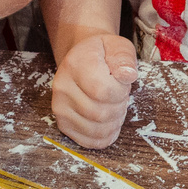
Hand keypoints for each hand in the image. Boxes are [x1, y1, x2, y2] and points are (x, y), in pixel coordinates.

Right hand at [50, 32, 139, 148]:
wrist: (82, 60)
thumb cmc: (104, 55)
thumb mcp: (118, 47)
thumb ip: (124, 58)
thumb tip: (128, 75)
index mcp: (75, 64)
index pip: (102, 91)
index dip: (120, 92)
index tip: (122, 83)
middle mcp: (62, 87)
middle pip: (100, 114)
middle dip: (119, 107)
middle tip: (120, 95)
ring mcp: (60, 107)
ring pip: (96, 130)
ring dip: (114, 122)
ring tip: (114, 106)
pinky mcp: (63, 124)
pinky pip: (89, 141)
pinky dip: (106, 135)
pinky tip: (109, 121)